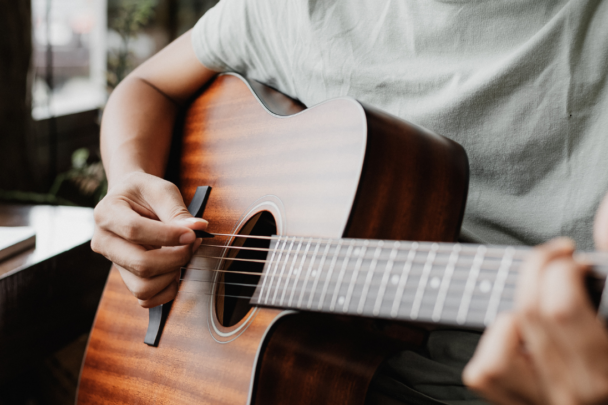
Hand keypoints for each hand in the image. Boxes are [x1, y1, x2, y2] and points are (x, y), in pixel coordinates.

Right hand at [91, 172, 207, 307]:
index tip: (192, 233)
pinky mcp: (125, 277)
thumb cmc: (145, 193)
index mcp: (106, 213)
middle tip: (193, 243)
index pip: (135, 230)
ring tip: (182, 254)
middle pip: (140, 264)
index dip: (168, 235)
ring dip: (172, 275)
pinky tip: (174, 269)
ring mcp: (114, 263)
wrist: (131, 200)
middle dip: (176, 257)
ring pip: (143, 287)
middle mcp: (104, 241)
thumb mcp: (161, 190)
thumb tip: (198, 228)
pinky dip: (166, 289)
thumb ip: (177, 211)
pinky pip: (146, 297)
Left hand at [463, 238, 607, 404]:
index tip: (573, 259)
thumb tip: (603, 215)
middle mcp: (574, 394)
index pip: (558, 307)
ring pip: (497, 352)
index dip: (560, 268)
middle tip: (557, 261)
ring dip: (512, 316)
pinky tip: (522, 332)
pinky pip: (485, 374)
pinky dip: (494, 345)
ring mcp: (542, 403)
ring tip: (541, 305)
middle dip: (538, 270)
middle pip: (528, 313)